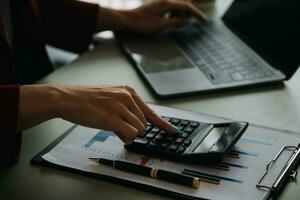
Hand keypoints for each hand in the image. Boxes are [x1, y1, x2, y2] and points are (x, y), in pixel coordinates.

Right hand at [18, 85, 174, 143]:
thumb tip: (135, 126)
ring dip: (129, 134)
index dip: (163, 123)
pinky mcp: (112, 119)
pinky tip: (115, 132)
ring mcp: (120, 108)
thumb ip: (126, 109)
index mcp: (128, 92)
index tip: (172, 131)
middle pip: (145, 124)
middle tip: (120, 127)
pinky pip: (130, 134)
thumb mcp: (111, 97)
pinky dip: (125, 137)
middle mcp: (127, 98)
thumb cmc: (88, 99)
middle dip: (135, 130)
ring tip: (115, 128)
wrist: (69, 98)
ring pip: (139, 130)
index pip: (151, 111)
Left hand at [96, 0, 205, 32]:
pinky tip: (170, 22)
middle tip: (192, 23)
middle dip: (189, 14)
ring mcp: (160, 4)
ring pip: (176, 7)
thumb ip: (175, 22)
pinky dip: (173, 15)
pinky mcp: (156, 7)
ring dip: (180, 15)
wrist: (128, 20)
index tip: (203, 20)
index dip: (196, 14)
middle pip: (183, 5)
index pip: (187, 7)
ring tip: (179, 24)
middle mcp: (165, 1)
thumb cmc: (142, 23)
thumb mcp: (161, 25)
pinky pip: (170, 10)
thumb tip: (184, 21)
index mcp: (167, 4)